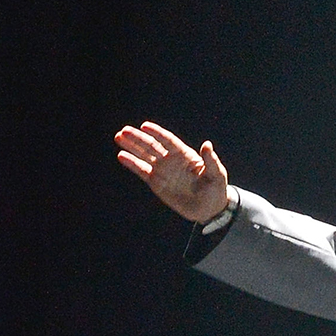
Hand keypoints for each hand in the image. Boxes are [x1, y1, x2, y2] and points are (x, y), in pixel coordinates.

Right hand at [114, 121, 230, 222]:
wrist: (209, 208)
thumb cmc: (216, 189)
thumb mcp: (216, 174)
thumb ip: (211, 160)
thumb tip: (207, 144)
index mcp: (185, 155)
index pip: (168, 141)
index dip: (157, 133)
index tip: (145, 126)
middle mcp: (171, 160)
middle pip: (152, 146)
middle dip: (138, 138)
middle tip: (124, 130)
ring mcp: (163, 170)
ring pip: (144, 155)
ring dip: (132, 147)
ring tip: (119, 137)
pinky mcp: (157, 183)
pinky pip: (142, 171)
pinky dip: (132, 164)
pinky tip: (121, 156)